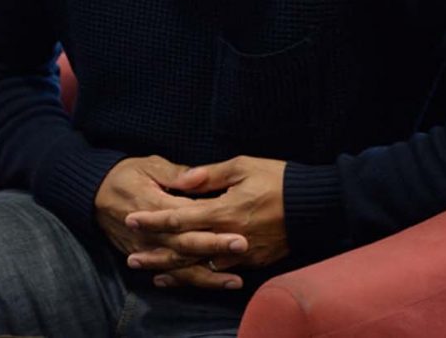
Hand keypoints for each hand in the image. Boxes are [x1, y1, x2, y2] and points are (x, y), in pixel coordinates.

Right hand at [95, 156, 247, 288]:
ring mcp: (145, 247)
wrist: (94, 194)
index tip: (238, 227)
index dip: (212, 224)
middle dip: (216, 248)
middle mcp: (151, 231)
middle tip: (243, 248)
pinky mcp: (143, 255)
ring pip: (179, 266)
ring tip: (234, 280)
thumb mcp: (149, 165)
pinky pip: (168, 272)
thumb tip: (198, 177)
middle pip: (187, 245)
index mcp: (155, 205)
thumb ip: (176, 174)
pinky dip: (188, 281)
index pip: (188, 218)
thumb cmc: (126, 174)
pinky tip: (210, 284)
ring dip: (208, 274)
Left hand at [125, 156, 288, 285]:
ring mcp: (240, 254)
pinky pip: (220, 273)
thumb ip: (208, 175)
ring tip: (151, 275)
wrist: (313, 205)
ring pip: (200, 268)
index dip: (154, 220)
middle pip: (184, 250)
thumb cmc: (277, 179)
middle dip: (156, 254)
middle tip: (131, 259)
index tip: (132, 219)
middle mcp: (227, 237)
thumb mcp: (242, 166)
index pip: (180, 218)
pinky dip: (200, 277)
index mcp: (223, 211)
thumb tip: (181, 180)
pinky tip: (186, 278)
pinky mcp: (252, 262)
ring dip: (174, 272)